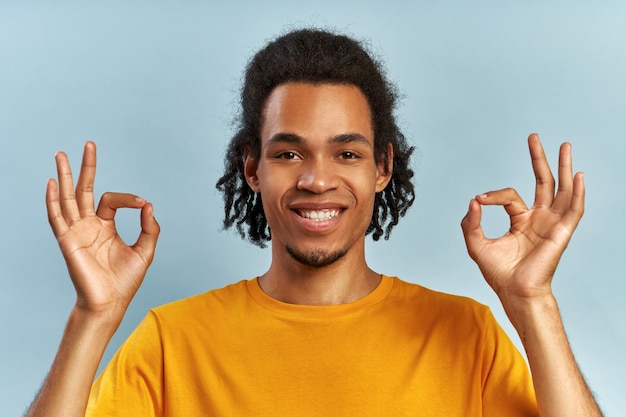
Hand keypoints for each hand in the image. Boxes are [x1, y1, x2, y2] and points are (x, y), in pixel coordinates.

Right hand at [46, 142, 159, 317]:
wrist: (110, 302)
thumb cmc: (125, 280)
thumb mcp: (145, 251)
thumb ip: (149, 228)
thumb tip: (149, 205)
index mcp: (106, 226)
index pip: (112, 199)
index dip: (129, 199)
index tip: (143, 205)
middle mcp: (89, 225)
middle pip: (84, 190)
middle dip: (86, 167)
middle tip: (88, 144)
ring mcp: (76, 231)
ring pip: (68, 198)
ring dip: (64, 176)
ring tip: (60, 154)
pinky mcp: (67, 241)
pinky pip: (57, 217)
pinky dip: (52, 200)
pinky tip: (51, 183)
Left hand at [461, 133, 583, 305]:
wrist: (514, 292)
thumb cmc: (499, 273)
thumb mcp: (476, 245)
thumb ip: (470, 223)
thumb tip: (473, 201)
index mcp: (520, 220)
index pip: (510, 196)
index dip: (493, 195)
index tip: (479, 200)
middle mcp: (538, 218)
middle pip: (542, 182)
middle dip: (538, 159)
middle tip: (533, 137)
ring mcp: (551, 224)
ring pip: (561, 190)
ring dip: (563, 167)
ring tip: (564, 146)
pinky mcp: (561, 233)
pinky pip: (573, 210)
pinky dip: (577, 193)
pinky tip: (577, 176)